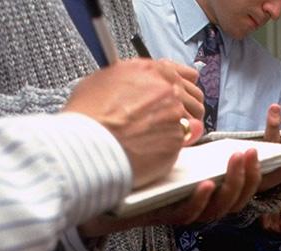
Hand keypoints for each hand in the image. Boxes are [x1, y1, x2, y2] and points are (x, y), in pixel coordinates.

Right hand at [63, 59, 203, 187]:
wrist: (87, 143)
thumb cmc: (88, 115)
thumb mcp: (103, 80)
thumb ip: (129, 80)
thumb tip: (135, 87)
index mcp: (150, 70)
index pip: (181, 73)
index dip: (179, 85)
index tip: (177, 92)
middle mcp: (168, 90)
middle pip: (191, 96)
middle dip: (183, 106)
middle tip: (169, 118)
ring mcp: (176, 115)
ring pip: (192, 119)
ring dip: (183, 125)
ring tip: (165, 134)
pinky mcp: (177, 140)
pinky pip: (184, 142)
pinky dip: (173, 145)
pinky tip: (157, 148)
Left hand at [76, 149, 260, 233]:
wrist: (93, 187)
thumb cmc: (133, 164)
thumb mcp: (166, 145)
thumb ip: (183, 132)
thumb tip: (196, 105)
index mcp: (206, 187)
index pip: (245, 183)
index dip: (267, 174)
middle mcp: (198, 203)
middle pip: (239, 198)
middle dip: (251, 176)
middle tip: (254, 153)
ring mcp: (182, 212)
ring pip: (220, 209)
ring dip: (232, 185)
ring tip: (237, 161)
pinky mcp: (163, 217)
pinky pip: (188, 215)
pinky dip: (200, 200)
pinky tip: (205, 184)